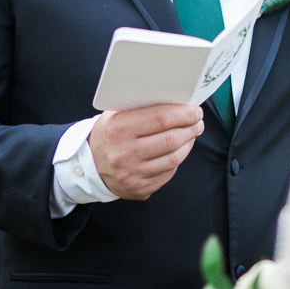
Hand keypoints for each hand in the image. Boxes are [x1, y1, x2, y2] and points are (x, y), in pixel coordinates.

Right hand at [88, 104, 204, 199]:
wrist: (91, 165)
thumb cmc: (110, 133)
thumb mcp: (115, 114)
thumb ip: (140, 106)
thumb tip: (175, 99)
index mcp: (118, 128)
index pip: (161, 118)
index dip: (184, 113)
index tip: (195, 110)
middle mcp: (124, 153)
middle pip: (171, 139)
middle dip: (191, 128)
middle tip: (198, 121)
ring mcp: (132, 174)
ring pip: (174, 158)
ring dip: (188, 143)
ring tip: (192, 133)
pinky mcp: (140, 189)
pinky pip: (168, 173)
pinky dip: (179, 159)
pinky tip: (180, 149)